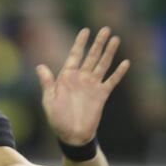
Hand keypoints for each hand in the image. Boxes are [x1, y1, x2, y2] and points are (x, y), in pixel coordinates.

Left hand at [36, 27, 129, 144]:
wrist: (72, 135)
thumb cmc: (58, 119)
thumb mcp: (49, 100)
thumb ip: (47, 83)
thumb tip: (39, 66)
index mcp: (67, 77)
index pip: (75, 56)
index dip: (80, 43)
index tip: (85, 30)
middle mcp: (81, 78)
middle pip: (91, 56)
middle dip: (98, 43)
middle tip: (106, 29)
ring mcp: (92, 86)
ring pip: (102, 65)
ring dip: (109, 52)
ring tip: (116, 39)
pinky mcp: (102, 95)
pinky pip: (111, 81)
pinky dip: (118, 72)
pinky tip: (125, 62)